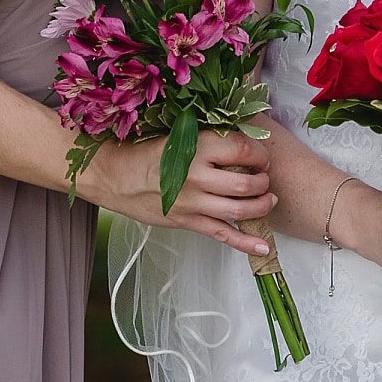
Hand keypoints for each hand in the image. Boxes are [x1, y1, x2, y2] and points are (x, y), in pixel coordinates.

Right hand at [87, 131, 278, 257]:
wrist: (114, 174)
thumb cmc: (146, 151)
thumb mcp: (179, 135)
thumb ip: (209, 139)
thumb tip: (244, 138)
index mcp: (197, 148)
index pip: (243, 150)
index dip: (260, 153)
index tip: (261, 155)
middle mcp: (197, 176)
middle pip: (246, 183)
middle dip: (263, 181)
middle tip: (264, 177)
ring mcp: (192, 203)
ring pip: (239, 209)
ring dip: (261, 206)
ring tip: (267, 199)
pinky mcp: (187, 221)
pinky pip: (222, 234)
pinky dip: (245, 242)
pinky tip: (263, 246)